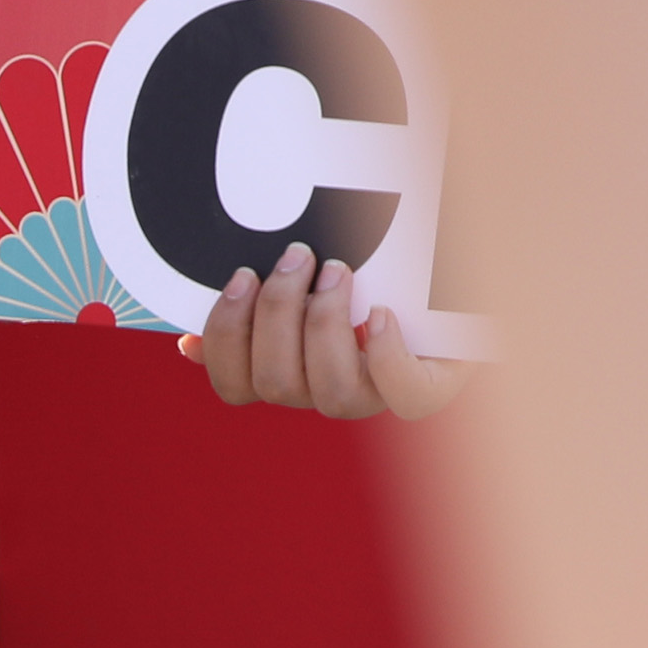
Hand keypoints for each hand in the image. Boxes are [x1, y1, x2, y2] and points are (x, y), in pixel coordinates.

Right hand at [179, 239, 468, 420]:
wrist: (462, 261)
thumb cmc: (380, 251)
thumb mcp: (313, 257)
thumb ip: (259, 288)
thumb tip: (186, 338)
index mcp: (292, 363)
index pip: (238, 385)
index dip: (222, 345)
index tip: (234, 282)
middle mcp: (330, 385)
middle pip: (277, 385)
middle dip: (276, 315)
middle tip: (296, 255)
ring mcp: (380, 391)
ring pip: (333, 395)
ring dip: (326, 328)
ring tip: (340, 271)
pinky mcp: (432, 384)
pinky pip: (407, 396)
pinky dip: (389, 358)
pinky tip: (384, 314)